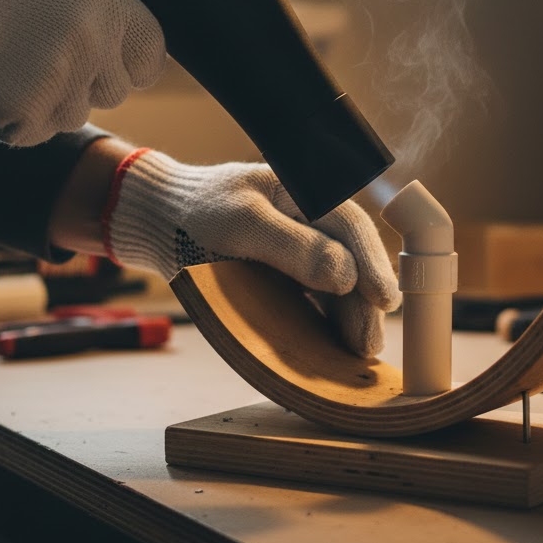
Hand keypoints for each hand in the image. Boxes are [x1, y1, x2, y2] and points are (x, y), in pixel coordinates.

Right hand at [0, 0, 164, 145]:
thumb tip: (121, 9)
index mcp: (110, 1)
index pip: (152, 56)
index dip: (131, 61)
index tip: (109, 59)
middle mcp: (95, 43)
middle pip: (115, 91)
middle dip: (86, 81)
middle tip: (44, 57)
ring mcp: (62, 81)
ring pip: (74, 115)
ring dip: (48, 101)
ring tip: (9, 63)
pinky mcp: (25, 113)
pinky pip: (34, 131)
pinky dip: (13, 118)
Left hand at [103, 150, 401, 356]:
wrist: (158, 220)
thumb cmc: (196, 214)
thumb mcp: (241, 225)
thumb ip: (293, 247)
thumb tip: (345, 275)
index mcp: (305, 192)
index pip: (350, 226)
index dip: (371, 263)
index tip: (384, 299)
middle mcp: (310, 218)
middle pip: (350, 258)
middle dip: (363, 301)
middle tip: (370, 343)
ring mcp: (299, 245)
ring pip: (337, 281)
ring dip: (350, 314)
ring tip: (361, 350)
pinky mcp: (285, 271)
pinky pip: (314, 295)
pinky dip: (327, 318)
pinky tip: (337, 343)